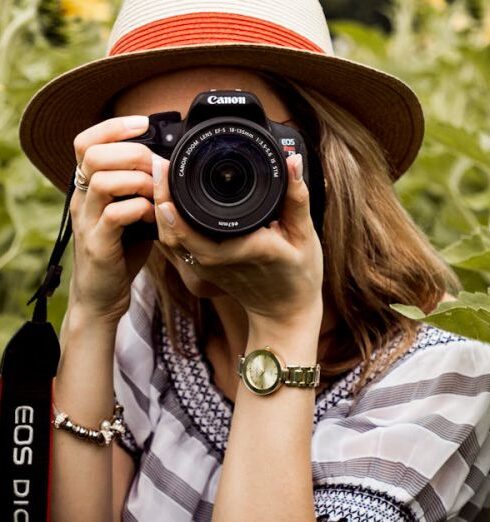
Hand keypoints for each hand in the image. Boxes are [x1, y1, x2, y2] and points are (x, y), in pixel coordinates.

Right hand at [69, 115, 154, 322]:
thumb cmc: (120, 251)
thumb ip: (140, 190)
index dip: (113, 126)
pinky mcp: (97, 244)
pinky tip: (153, 217)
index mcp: (88, 188)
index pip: (86, 142)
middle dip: (133, 153)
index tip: (143, 122)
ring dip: (139, 181)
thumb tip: (169, 167)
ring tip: (157, 194)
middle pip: (94, 155)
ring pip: (103, 180)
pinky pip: (115, 214)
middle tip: (157, 168)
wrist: (101, 295)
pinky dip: (141, 209)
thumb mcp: (129, 213)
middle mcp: (81, 200)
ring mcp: (86, 222)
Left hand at [153, 153, 323, 325]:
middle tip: (159, 165)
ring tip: (160, 176)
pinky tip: (167, 200)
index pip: (196, 231)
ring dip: (159, 209)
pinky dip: (168, 223)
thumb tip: (292, 161)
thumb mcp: (304, 236)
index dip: (173, 205)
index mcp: (243, 250)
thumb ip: (297, 197)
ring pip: (170, 240)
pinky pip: (177, 246)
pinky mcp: (203, 269)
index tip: (166, 172)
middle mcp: (218, 262)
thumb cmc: (298, 276)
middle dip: (160, 197)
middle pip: (173, 232)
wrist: (285, 312)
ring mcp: (207, 268)